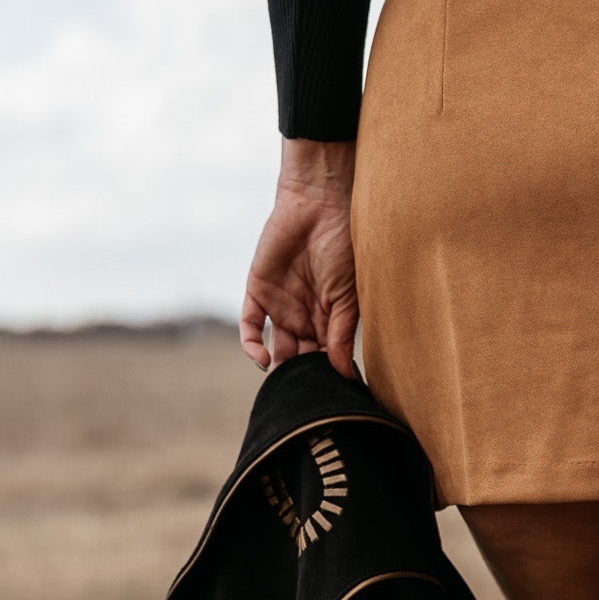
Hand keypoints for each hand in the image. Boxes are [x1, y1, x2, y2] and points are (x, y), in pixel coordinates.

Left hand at [241, 138, 358, 377]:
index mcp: (331, 318)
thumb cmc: (343, 245)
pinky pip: (250, 327)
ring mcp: (280, 306)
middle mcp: (305, 315)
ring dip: (279, 368)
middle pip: (300, 358)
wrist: (318, 204)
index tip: (331, 395)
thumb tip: (344, 375)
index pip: (326, 357)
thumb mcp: (347, 297)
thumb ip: (342, 335)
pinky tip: (264, 360)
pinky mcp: (257, 293)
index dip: (327, 376)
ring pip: (276, 348)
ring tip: (286, 382)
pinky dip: (253, 347)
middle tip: (305, 393)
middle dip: (302, 376)